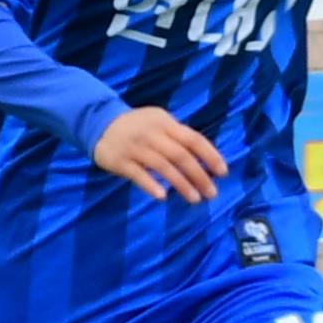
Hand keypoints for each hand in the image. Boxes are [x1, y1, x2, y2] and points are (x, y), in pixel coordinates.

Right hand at [91, 106, 226, 202]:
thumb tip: (206, 159)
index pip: (193, 139)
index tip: (223, 173)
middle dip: (199, 175)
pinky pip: (138, 175)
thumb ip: (178, 137)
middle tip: (211, 193)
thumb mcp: (158, 122)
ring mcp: (135, 147)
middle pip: (180, 155)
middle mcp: (152, 133)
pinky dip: (151, 185)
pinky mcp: (120, 161)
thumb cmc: (137, 127)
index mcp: (165, 123)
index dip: (210, 155)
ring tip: (194, 199)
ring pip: (163, 166)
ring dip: (181, 184)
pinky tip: (162, 197)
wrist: (99, 123)